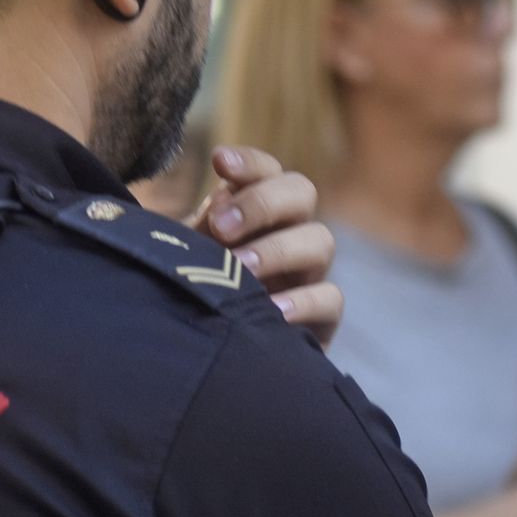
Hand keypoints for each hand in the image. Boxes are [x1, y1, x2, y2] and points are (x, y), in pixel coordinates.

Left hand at [187, 146, 341, 347]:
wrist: (210, 355)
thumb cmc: (193, 295)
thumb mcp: (186, 259)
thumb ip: (197, 232)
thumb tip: (215, 204)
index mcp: (254, 209)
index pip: (265, 170)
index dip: (249, 162)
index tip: (219, 162)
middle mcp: (287, 232)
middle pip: (300, 191)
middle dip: (262, 202)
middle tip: (221, 226)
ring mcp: (308, 273)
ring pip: (320, 240)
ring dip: (278, 249)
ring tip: (241, 268)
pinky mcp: (320, 318)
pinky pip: (330, 299)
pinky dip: (304, 302)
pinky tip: (272, 310)